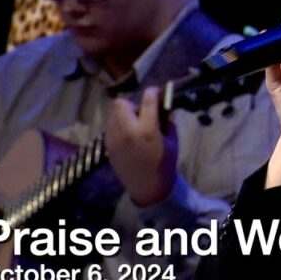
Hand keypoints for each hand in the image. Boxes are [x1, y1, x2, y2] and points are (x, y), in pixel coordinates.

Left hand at [106, 87, 177, 206]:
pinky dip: (119, 124)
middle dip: (132, 103)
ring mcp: (114, 138)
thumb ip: (168, 122)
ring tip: (134, 124)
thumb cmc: (164, 164)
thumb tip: (165, 107)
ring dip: (124, 114)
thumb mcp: (172, 142)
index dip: (153, 92)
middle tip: (142, 113)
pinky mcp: (108, 145)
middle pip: (121, 103)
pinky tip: (128, 135)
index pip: (147, 100)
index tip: (156, 92)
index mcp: (147, 129)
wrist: (147, 187)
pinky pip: (111, 125)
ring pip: (113, 113)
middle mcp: (127, 130)